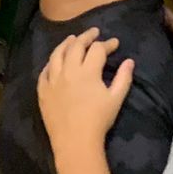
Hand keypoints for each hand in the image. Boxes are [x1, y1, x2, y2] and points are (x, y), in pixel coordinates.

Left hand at [38, 28, 131, 150]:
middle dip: (86, 37)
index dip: (107, 44)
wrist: (75, 141)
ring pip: (57, 54)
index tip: (114, 43)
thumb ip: (123, 78)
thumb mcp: (115, 99)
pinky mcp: (43, 90)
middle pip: (76, 46)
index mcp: (87, 71)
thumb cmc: (98, 120)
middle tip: (93, 33)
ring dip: (66, 44)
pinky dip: (51, 63)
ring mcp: (53, 79)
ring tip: (72, 39)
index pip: (97, 49)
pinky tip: (55, 61)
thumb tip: (130, 61)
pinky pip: (44, 71)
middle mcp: (68, 70)